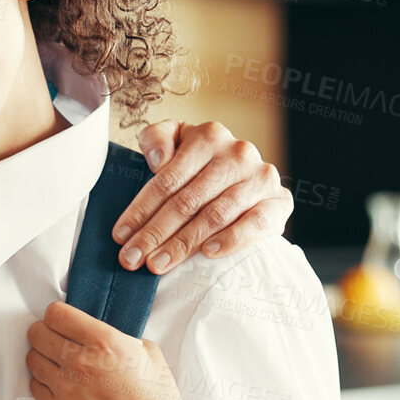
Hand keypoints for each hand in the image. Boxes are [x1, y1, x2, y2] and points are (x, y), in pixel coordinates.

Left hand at [26, 302, 202, 399]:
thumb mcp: (148, 354)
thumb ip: (117, 337)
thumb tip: (95, 333)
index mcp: (106, 343)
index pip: (56, 313)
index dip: (59, 316)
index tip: (64, 322)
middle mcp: (82, 363)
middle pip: (37, 333)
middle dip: (46, 334)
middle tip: (58, 341)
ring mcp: (66, 389)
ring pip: (32, 359)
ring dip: (43, 358)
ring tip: (60, 365)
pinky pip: (34, 386)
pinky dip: (44, 383)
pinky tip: (60, 386)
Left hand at [112, 120, 291, 273]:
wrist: (250, 180)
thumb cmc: (203, 165)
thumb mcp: (178, 142)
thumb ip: (158, 138)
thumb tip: (158, 160)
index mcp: (209, 136)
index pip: (167, 179)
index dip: (140, 209)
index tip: (120, 235)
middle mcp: (238, 153)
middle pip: (187, 201)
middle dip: (154, 233)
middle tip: (133, 258)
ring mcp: (261, 178)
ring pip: (214, 215)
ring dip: (183, 244)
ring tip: (157, 264)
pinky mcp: (279, 202)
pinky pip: (255, 223)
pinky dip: (231, 239)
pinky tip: (209, 253)